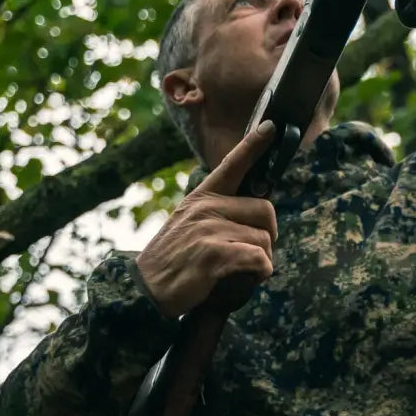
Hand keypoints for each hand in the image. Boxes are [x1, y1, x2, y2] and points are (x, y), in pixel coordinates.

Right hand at [135, 121, 278, 317]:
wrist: (145, 288)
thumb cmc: (174, 261)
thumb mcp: (190, 225)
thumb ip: (218, 215)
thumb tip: (253, 217)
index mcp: (202, 197)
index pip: (232, 165)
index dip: (253, 145)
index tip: (270, 127)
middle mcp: (207, 207)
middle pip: (265, 210)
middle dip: (267, 234)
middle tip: (252, 252)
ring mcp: (210, 229)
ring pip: (264, 239)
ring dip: (262, 259)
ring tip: (241, 270)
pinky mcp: (213, 254)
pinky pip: (258, 258)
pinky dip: (260, 272)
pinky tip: (247, 278)